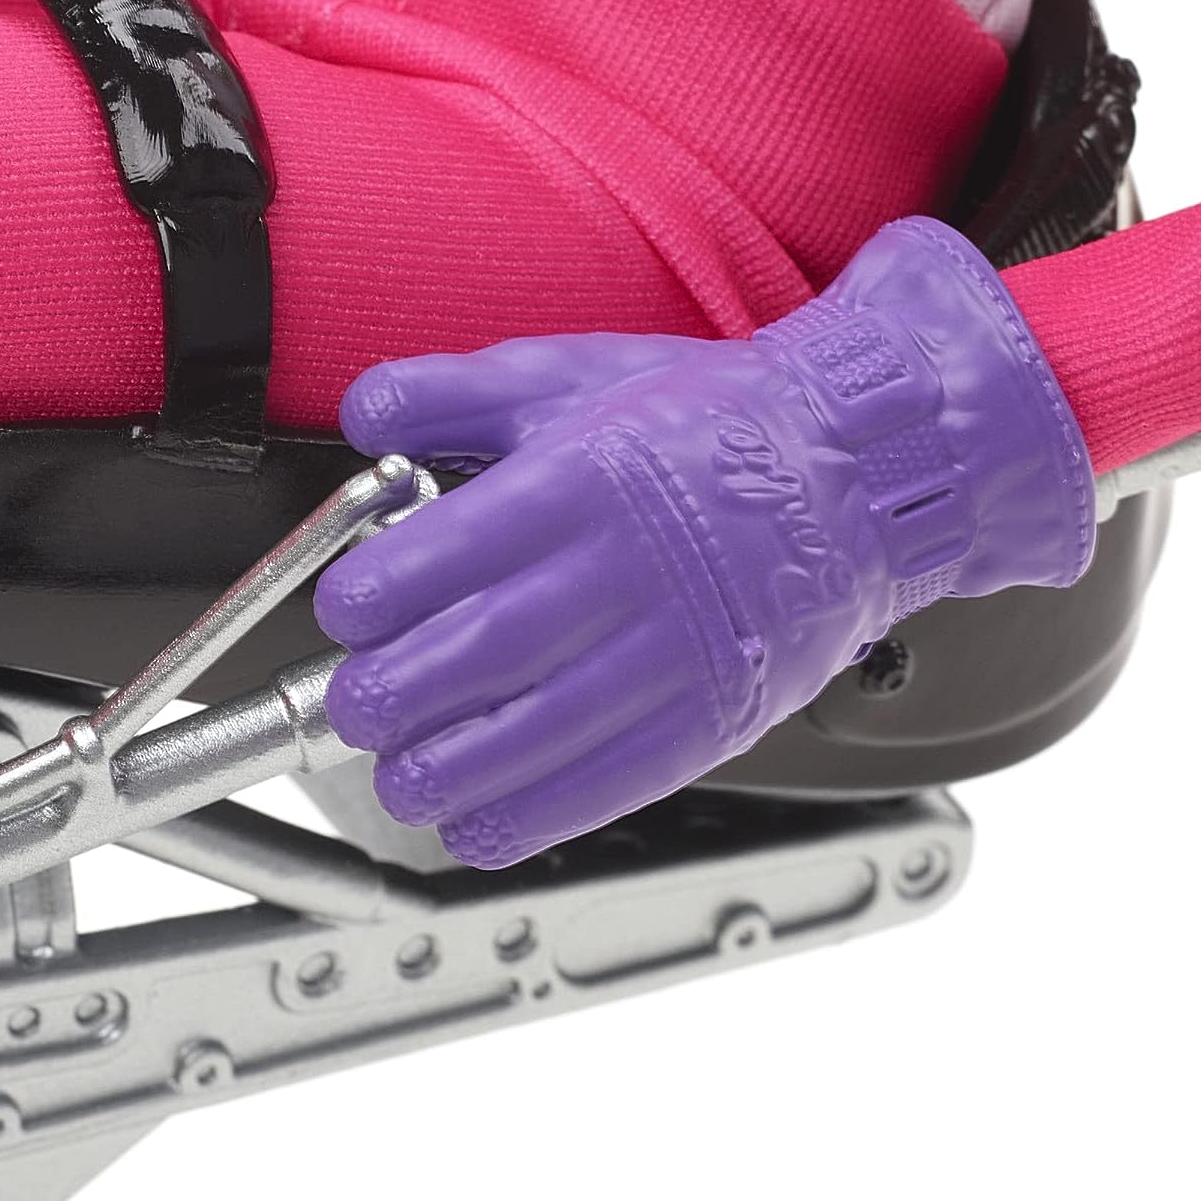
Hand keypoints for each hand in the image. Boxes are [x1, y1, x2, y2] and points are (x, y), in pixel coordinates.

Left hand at [316, 218, 1094, 866]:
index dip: (377, 596)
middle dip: (396, 694)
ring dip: (451, 767)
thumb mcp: (572, 374)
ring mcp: (685, 644)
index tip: (345, 614)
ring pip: (544, 725)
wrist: (855, 465)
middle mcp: (635, 564)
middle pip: (487, 649)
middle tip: (353, 708)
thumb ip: (455, 393)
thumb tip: (364, 414)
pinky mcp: (722, 708)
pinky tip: (479, 826)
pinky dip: (539, 813)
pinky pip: (619, 776)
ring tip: (397, 778)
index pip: (453, 552)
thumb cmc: (707, 420)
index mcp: (587, 477)